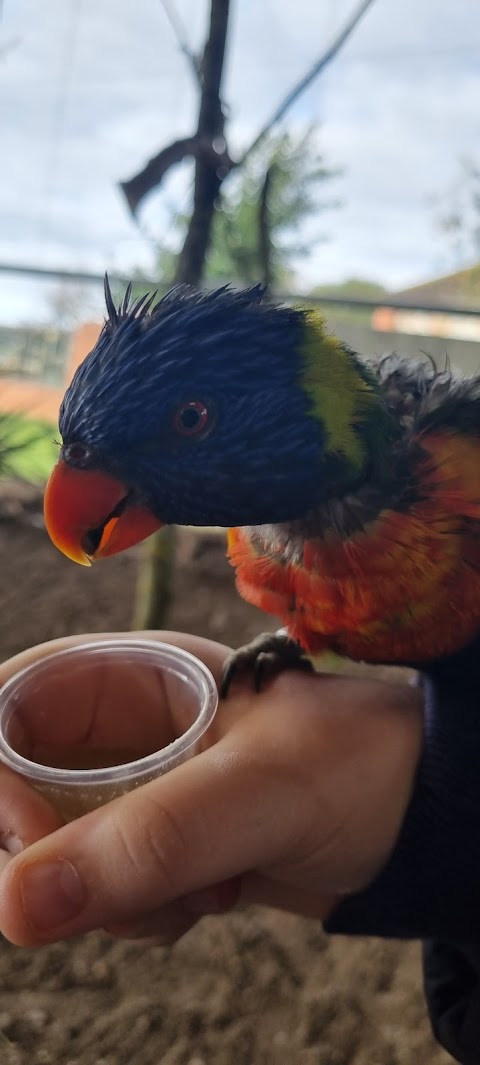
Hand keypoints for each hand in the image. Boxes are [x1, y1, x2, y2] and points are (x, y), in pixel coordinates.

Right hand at [0, 631, 422, 945]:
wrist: (424, 822)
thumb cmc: (361, 767)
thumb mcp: (259, 793)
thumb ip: (148, 840)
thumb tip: (15, 904)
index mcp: (140, 673)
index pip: (13, 701)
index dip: (3, 769)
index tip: (33, 841)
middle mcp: (131, 726)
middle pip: (27, 784)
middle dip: (56, 852)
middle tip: (118, 886)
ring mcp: (146, 787)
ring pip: (63, 850)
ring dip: (113, 894)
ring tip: (201, 886)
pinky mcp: (166, 841)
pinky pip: (109, 888)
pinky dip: (144, 912)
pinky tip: (216, 897)